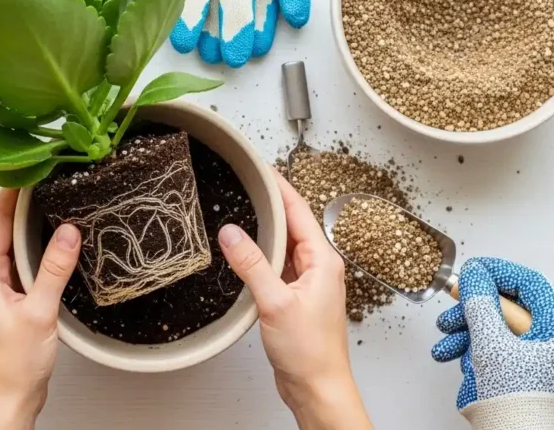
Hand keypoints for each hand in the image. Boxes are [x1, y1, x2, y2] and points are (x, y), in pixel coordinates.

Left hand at [0, 190, 81, 429]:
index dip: (13, 192)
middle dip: (23, 204)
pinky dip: (35, 252)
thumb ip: (54, 269)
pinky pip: (20, 267)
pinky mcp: (9, 303)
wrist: (8, 401)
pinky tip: (53, 250)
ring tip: (51, 206)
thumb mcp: (40, 312)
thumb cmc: (12, 366)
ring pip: (12, 248)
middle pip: (2, 230)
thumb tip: (67, 233)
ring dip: (30, 229)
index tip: (29, 170)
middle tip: (45, 180)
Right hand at [218, 171, 371, 429]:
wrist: (317, 387)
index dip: (278, 185)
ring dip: (264, 228)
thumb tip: (230, 233)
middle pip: (292, 223)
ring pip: (283, 244)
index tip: (260, 166)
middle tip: (244, 180)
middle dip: (269, 201)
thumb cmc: (309, 352)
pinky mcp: (295, 297)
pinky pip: (277, 264)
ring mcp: (307, 282)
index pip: (298, 209)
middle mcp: (319, 267)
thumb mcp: (275, 302)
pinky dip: (261, 254)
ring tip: (240, 207)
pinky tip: (244, 252)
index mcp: (323, 260)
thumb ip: (252, 265)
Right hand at [431, 258, 553, 429]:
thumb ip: (480, 301)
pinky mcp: (517, 369)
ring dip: (464, 331)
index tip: (470, 268)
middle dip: (471, 309)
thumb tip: (474, 272)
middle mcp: (550, 338)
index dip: (496, 271)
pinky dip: (469, 348)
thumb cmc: (512, 395)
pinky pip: (490, 346)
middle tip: (450, 309)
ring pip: (493, 326)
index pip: (529, 283)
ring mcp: (534, 354)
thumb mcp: (491, 341)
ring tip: (445, 342)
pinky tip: (453, 357)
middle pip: (506, 306)